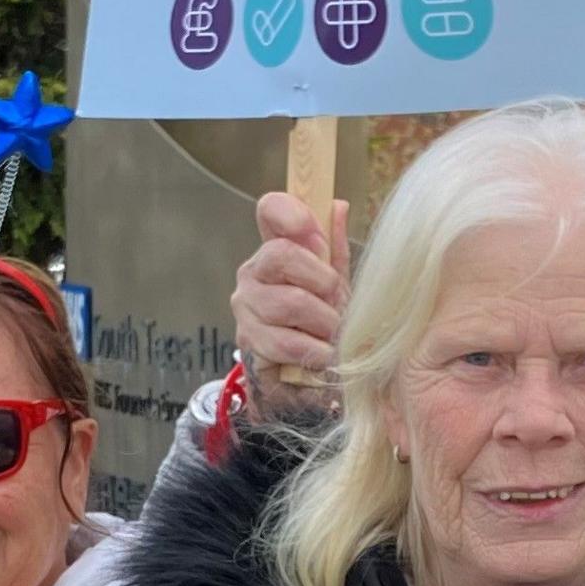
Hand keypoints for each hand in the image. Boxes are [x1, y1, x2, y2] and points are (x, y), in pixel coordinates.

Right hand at [232, 191, 346, 424]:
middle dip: (322, 282)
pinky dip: (314, 351)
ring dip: (323, 323)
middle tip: (338, 304)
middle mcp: (254, 273)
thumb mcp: (335, 286)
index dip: (292, 213)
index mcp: (276, 249)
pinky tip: (323, 355)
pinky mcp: (248, 341)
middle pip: (282, 255)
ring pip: (289, 302)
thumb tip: (337, 206)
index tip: (315, 233)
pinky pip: (285, 341)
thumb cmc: (319, 326)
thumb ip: (334, 250)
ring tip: (333, 335)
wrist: (305, 379)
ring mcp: (246, 306)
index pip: (271, 210)